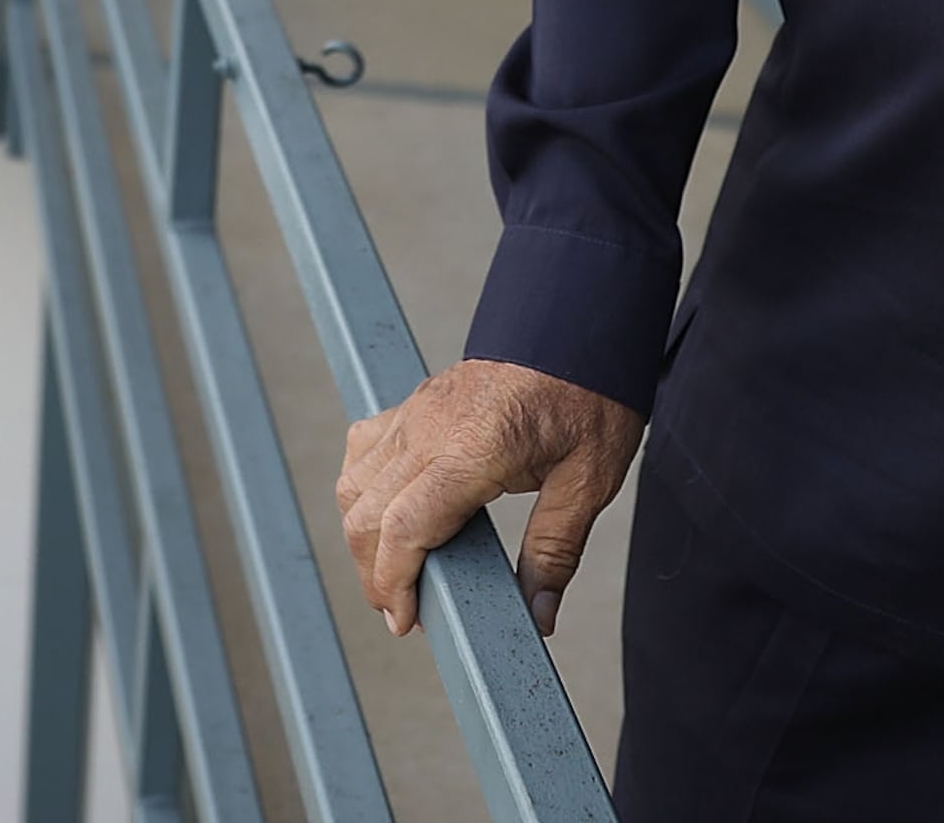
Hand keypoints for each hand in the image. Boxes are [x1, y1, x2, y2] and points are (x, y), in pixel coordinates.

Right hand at [338, 359, 642, 640]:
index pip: (404, 525)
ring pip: (354, 483)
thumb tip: (538, 615)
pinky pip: (363, 449)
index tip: (403, 620)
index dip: (392, 581)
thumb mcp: (589, 480)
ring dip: (363, 534)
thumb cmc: (587, 394)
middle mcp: (429, 427)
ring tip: (396, 572)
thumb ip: (555, 550)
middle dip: (374, 572)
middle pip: (366, 512)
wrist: (576, 323)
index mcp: (472, 448)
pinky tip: (388, 513)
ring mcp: (415, 411)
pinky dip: (362, 490)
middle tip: (402, 611)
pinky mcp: (414, 404)